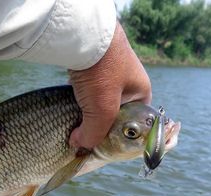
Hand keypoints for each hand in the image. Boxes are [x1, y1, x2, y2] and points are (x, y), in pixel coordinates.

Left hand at [69, 22, 151, 148]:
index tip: (101, 145)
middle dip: (99, 125)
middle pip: (114, 114)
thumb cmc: (103, 73)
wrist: (85, 35)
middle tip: (84, 136)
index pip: (133, 123)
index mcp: (141, 93)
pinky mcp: (93, 69)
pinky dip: (79, 100)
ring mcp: (110, 74)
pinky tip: (69, 107)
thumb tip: (80, 145)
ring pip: (98, 103)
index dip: (116, 136)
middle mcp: (128, 83)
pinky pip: (87, 91)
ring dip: (87, 114)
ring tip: (75, 124)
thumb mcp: (103, 111)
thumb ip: (94, 134)